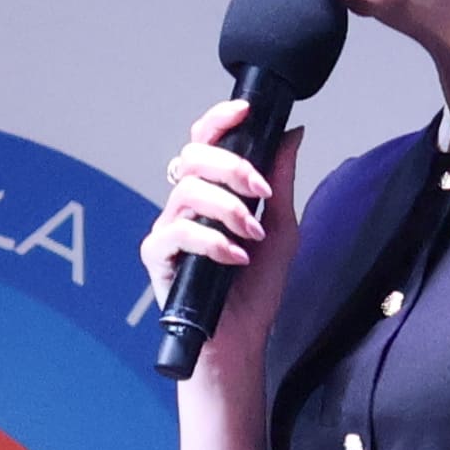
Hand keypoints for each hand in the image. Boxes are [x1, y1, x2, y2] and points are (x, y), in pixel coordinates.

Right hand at [139, 96, 303, 343]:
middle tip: (260, 191)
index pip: (205, 141)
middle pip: (192, 156)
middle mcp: (185, 206)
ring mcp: (169, 229)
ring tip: (252, 235)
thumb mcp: (281, 229)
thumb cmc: (255, 289)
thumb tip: (292, 134)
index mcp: (211, 192)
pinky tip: (236, 258)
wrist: (242, 338)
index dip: (220, 119)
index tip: (246, 111)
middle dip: (232, 165)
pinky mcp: (158, 256)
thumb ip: (280, 181)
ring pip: (187, 190)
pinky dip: (212, 241)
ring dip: (228, 207)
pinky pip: (177, 232)